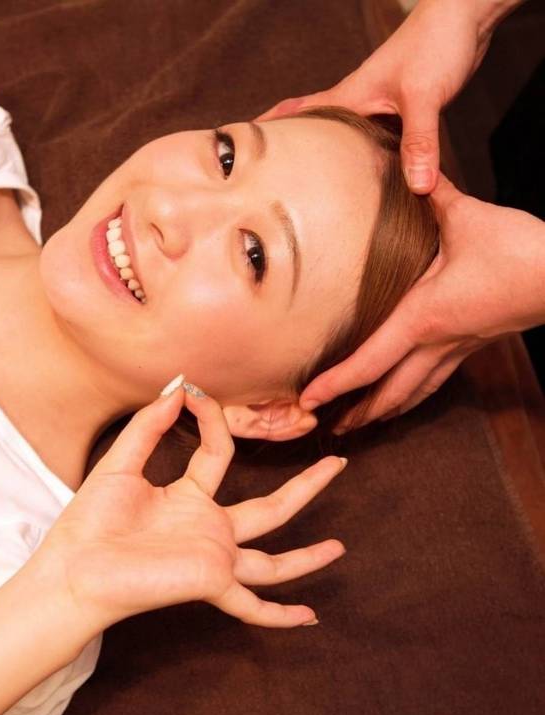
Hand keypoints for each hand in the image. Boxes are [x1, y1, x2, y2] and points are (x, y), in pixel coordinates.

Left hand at [32, 377, 346, 630]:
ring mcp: (213, 558)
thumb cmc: (89, 520)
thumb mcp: (121, 464)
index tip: (197, 392)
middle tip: (337, 465)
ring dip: (306, 557)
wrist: (72, 568)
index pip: (220, 454)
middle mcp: (209, 529)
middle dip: (306, 487)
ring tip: (340, 547)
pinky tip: (308, 617)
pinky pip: (251, 605)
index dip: (214, 420)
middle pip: (270, 508)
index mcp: (189, 498)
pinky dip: (279, 614)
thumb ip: (149, 427)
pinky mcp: (209, 583)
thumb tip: (178, 389)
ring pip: (273, 560)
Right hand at [257, 0, 501, 192]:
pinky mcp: (398, 113)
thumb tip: (417, 188)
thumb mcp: (423, 97)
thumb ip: (418, 142)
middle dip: (291, 152)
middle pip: (313, 130)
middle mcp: (356, 104)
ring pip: (342, 140)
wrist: (465, 17)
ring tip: (311, 191)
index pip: (296, 113)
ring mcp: (376, 109)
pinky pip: (372, 143)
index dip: (268, 129)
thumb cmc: (436, 44)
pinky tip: (368, 179)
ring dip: (327, 160)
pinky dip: (365, 161)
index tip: (240, 148)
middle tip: (272, 183)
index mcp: (348, 98)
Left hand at [299, 175, 544, 430]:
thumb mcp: (469, 218)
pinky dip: (413, 394)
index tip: (309, 400)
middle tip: (328, 427)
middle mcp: (437, 342)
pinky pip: (436, 380)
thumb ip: (434, 196)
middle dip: (357, 412)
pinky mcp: (474, 345)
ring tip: (362, 423)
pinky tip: (408, 396)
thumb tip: (410, 172)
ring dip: (386, 410)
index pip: (369, 361)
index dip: (336, 384)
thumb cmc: (521, 252)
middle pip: (389, 391)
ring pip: (415, 392)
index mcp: (423, 317)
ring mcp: (458, 349)